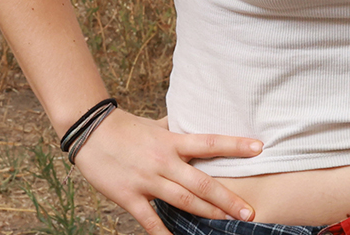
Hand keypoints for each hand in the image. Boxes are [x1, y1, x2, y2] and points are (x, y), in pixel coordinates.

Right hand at [73, 110, 261, 230]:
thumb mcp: (156, 125)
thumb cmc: (125, 127)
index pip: (210, 143)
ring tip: (229, 222)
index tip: (259, 148)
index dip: (235, 146)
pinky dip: (164, 234)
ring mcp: (147, 181)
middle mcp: (164, 162)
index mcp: (172, 142)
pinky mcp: (130, 197)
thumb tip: (193, 124)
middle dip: (227, 199)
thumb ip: (176, 129)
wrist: (90, 131)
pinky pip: (150, 220)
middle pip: (202, 183)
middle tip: (250, 211)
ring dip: (208, 213)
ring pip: (183, 201)